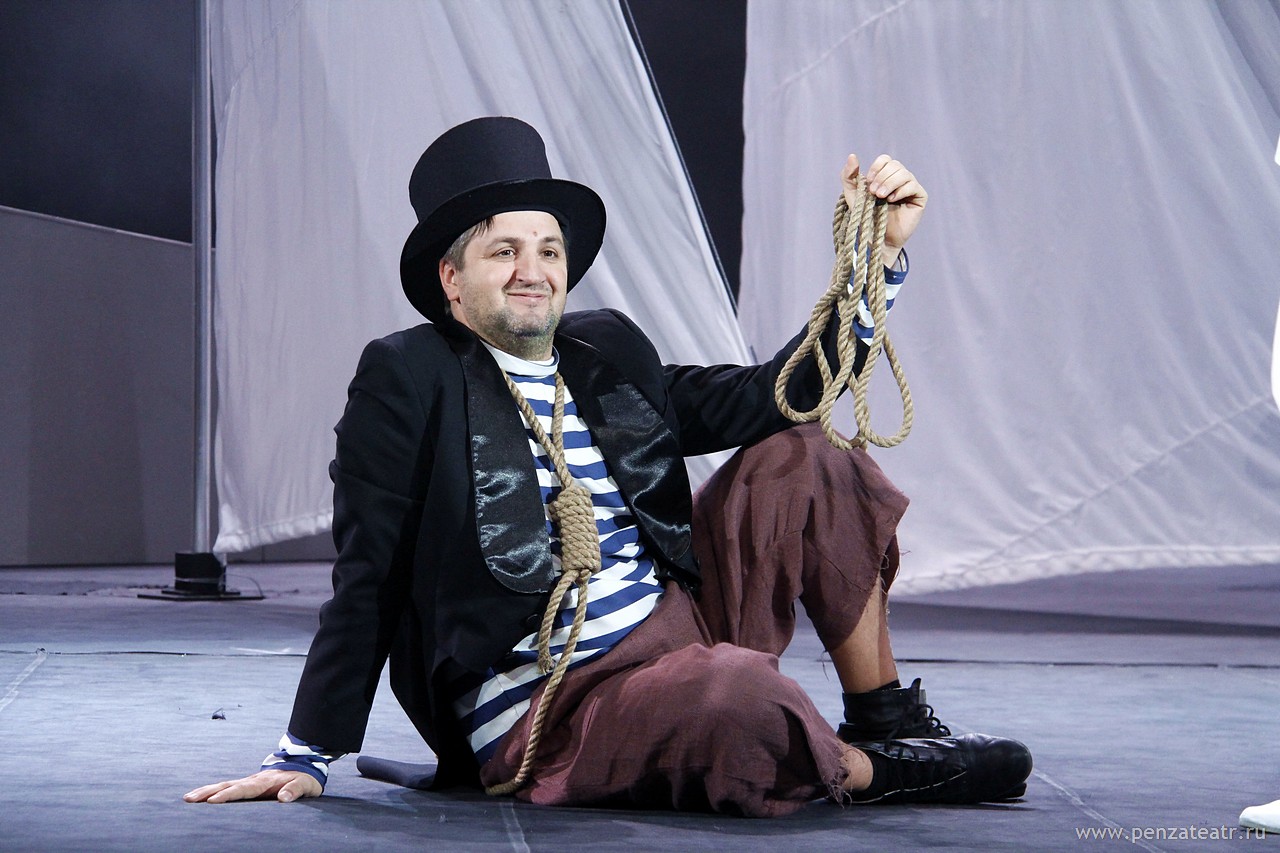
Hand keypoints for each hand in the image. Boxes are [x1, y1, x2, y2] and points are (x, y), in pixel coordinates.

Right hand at [184, 769, 321, 803]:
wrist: (303, 766)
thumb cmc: (304, 779)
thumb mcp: (305, 785)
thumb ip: (295, 790)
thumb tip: (283, 798)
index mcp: (265, 782)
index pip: (244, 790)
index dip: (228, 795)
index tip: (212, 801)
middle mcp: (253, 780)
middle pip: (227, 785)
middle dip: (208, 792)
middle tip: (189, 799)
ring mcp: (249, 782)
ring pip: (224, 785)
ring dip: (206, 791)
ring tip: (187, 798)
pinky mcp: (247, 785)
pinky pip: (227, 788)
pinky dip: (212, 791)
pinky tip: (200, 797)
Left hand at [841, 154, 927, 265]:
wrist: (876, 238)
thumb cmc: (865, 217)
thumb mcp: (852, 195)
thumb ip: (848, 175)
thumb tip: (852, 156)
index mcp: (885, 175)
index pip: (885, 159)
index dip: (876, 168)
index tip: (868, 182)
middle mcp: (899, 179)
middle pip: (895, 165)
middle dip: (882, 177)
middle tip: (874, 193)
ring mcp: (910, 187)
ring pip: (904, 174)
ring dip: (890, 183)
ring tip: (880, 197)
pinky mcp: (919, 197)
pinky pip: (913, 186)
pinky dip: (901, 191)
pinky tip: (892, 200)